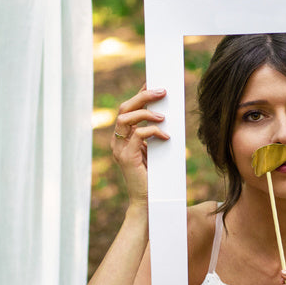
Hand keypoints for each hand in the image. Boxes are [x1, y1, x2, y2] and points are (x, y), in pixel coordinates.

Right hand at [111, 85, 168, 206]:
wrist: (149, 201)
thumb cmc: (155, 177)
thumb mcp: (156, 150)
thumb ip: (155, 135)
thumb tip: (167, 116)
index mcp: (123, 137)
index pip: (128, 109)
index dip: (139, 94)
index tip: (153, 83)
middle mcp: (118, 141)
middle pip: (124, 109)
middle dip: (142, 96)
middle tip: (161, 91)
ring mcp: (119, 149)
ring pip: (126, 119)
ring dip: (146, 113)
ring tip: (163, 116)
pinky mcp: (126, 157)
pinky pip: (137, 136)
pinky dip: (152, 132)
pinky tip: (166, 136)